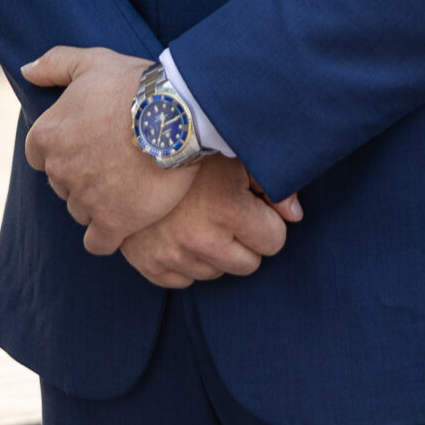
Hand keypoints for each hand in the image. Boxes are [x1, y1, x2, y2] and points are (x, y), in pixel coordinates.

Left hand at [22, 46, 193, 253]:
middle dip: (82, 176)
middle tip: (113, 163)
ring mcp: (84, 198)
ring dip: (97, 203)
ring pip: (80, 211)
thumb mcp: (91, 61)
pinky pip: (97, 242)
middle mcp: (59, 170)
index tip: (88, 145)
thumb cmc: (133, 84)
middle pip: (62, 184)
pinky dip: (107, 235)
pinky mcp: (112, 221)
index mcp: (47, 135)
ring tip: (126, 186)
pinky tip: (123, 222)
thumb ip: (54, 64)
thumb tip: (25, 71)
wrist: (175, 114)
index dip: (63, 151)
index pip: (39, 156)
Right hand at [120, 157, 304, 288]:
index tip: (253, 206)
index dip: (267, 222)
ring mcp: (171, 254)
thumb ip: (274, 184)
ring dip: (214, 252)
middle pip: (248, 264)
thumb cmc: (191, 145)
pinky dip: (184, 261)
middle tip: (227, 212)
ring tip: (199, 217)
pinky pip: (183, 280)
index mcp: (226, 207)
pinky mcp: (148, 264)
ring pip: (216, 274)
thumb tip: (295, 216)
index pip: (274, 241)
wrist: (129, 144)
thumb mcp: (237, 154)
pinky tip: (178, 231)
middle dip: (244, 241)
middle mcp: (199, 237)